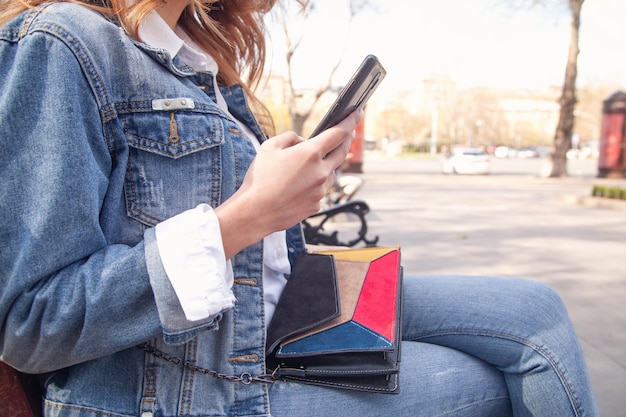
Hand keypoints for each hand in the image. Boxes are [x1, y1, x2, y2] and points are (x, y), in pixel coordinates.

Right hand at [215, 110, 361, 257]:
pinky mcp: (317, 205)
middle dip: (346, 140)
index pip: (338, 133)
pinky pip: (320, 189)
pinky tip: (299, 186)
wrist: (255, 212)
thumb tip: (302, 141)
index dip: (351, 121)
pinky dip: (315, 184)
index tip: (358, 113)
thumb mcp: (269, 147)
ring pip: (331, 173)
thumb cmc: (259, 179)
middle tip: (346, 133)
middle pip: (342, 152)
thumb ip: (290, 138)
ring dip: (326, 165)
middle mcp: (320, 172)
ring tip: (310, 164)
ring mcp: (320, 190)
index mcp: (309, 154)